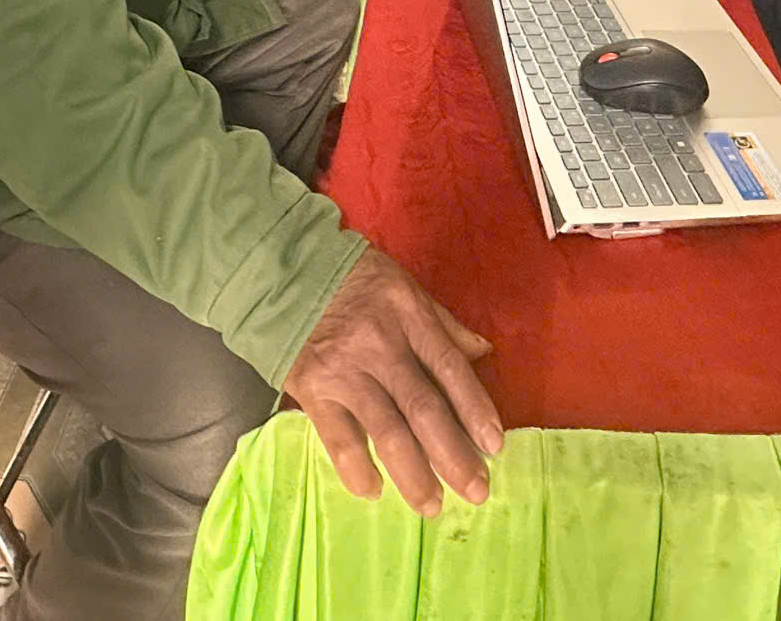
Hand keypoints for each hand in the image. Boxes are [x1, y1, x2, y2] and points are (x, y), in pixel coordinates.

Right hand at [284, 248, 503, 514]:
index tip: (494, 446)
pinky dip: (357, 469)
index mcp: (409, 316)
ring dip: (412, 474)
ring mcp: (346, 372)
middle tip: (475, 491)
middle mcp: (380, 346)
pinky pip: (338, 439)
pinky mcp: (314, 391)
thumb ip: (443, 324)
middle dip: (453, 455)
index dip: (474, 409)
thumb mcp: (406, 288)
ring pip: (386, 431)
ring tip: (432, 505)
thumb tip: (483, 354)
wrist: (286, 275)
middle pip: (423, 408)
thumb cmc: (356, 281)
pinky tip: (374, 490)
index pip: (449, 368)